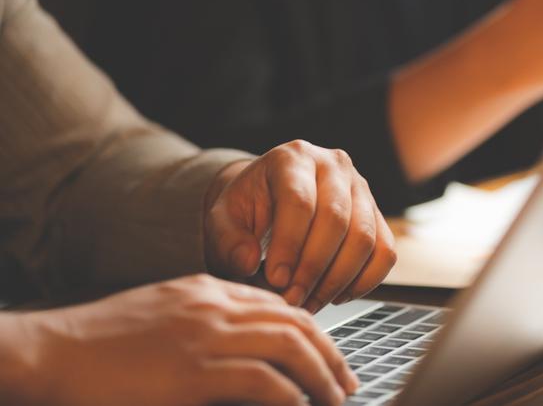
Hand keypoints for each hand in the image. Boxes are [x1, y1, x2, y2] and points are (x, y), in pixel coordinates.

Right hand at [3, 274, 356, 405]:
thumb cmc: (102, 340)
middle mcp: (215, 306)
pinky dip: (289, 394)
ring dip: (320, 374)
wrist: (56, 350)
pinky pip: (262, 380)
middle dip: (329, 352)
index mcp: (207, 289)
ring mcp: (206, 336)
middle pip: (295, 321)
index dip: (311, 329)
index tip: (326, 351)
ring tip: (335, 396)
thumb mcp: (164, 311)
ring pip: (289, 346)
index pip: (278, 303)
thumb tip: (242, 344)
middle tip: (345, 379)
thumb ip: (205, 318)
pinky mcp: (195, 373)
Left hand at [205, 140, 396, 312]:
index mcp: (293, 158)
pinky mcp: (377, 213)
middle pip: (337, 219)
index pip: (299, 201)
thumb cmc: (246, 210)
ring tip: (310, 301)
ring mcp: (361, 187)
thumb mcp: (222, 220)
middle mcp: (334, 165)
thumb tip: (249, 261)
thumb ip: (227, 240)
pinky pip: (385, 251)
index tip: (276, 280)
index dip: (290, 245)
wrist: (270, 199)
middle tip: (293, 299)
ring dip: (339, 279)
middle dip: (314, 268)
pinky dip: (365, 281)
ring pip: (365, 238)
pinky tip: (336, 294)